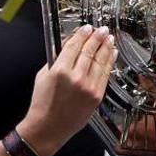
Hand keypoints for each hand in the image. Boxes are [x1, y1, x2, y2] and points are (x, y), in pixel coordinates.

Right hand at [17, 25, 116, 155]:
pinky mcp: (97, 95)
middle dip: (97, 37)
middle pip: (90, 50)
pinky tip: (111, 53)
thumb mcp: (43, 75)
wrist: (48, 128)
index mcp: (60, 70)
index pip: (74, 45)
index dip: (82, 34)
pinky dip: (110, 61)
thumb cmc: (43, 104)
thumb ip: (57, 58)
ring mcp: (88, 87)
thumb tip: (70, 43)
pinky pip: (105, 73)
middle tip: (102, 29)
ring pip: (100, 60)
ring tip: (109, 37)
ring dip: (106, 46)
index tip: (86, 28)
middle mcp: (76, 77)